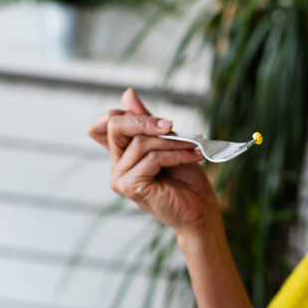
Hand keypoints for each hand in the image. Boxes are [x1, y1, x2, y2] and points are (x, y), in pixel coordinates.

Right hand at [87, 88, 222, 237]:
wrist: (200, 213)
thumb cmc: (187, 181)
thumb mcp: (169, 143)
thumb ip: (148, 121)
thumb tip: (127, 94)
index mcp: (122, 154)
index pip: (107, 123)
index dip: (127, 113)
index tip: (162, 122)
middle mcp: (116, 165)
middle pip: (116, 126)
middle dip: (146, 120)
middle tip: (172, 125)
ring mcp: (119, 177)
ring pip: (141, 142)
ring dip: (172, 141)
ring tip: (194, 145)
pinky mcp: (129, 186)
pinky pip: (152, 158)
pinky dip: (176, 154)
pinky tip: (194, 156)